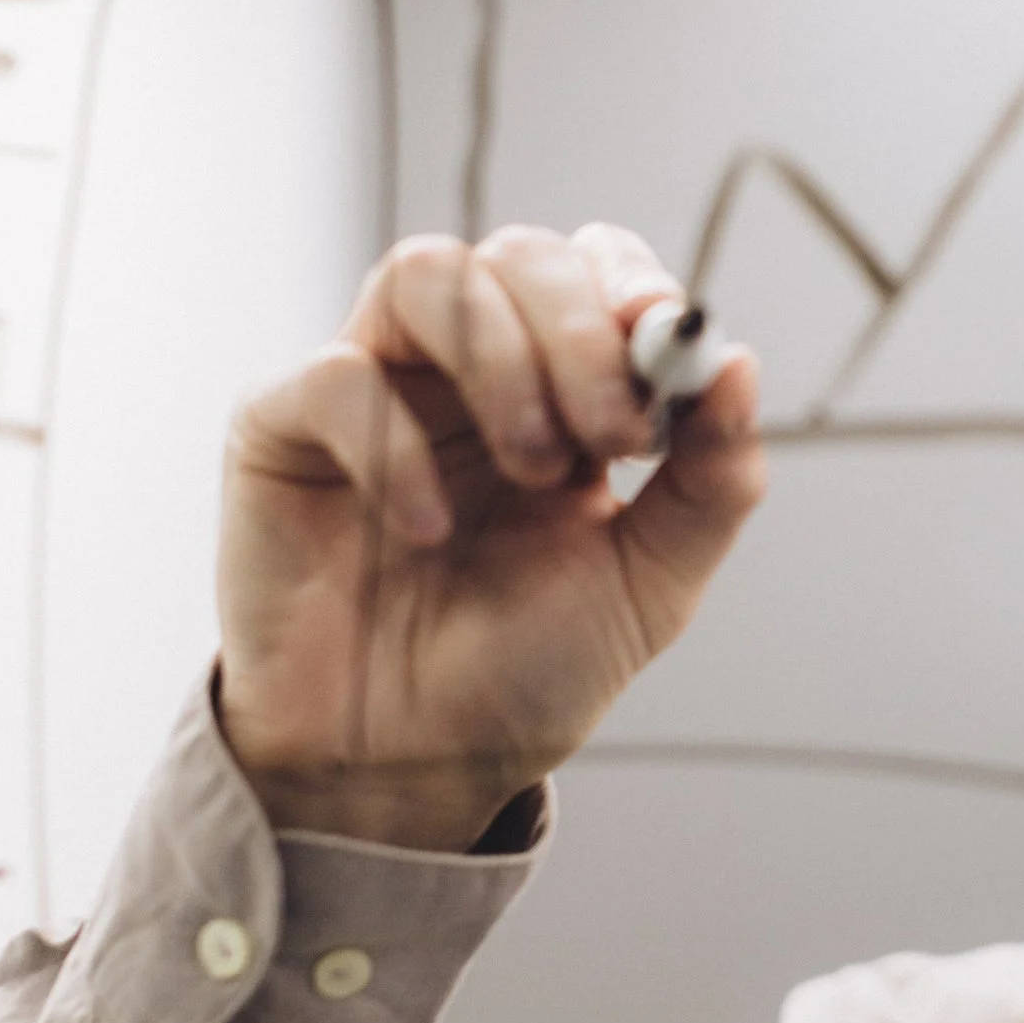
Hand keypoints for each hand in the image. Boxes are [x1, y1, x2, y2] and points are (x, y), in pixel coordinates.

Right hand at [215, 223, 764, 849]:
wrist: (415, 769)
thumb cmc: (526, 669)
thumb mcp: (653, 584)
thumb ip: (712, 481)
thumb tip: (740, 364)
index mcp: (561, 387)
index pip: (597, 265)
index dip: (634, 289)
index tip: (669, 352)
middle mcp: (467, 368)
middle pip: (521, 253)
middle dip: (580, 332)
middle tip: (608, 437)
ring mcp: (375, 387)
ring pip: (427, 270)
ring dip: (500, 357)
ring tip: (532, 467)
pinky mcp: (283, 429)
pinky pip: (336, 374)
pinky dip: (397, 444)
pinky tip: (430, 528)